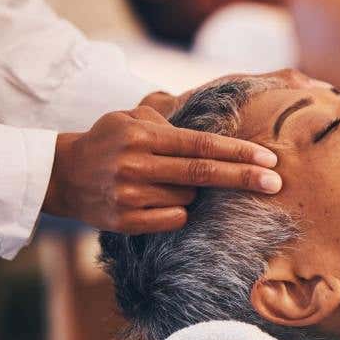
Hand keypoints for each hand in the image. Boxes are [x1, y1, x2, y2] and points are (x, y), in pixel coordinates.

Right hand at [43, 105, 280, 233]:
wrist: (62, 176)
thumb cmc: (110, 141)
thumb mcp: (132, 118)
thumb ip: (170, 117)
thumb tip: (216, 118)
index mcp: (143, 136)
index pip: (201, 145)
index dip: (238, 153)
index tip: (268, 159)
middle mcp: (136, 165)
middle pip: (204, 174)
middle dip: (244, 178)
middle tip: (276, 183)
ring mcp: (130, 196)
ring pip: (189, 197)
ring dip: (194, 191)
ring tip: (166, 180)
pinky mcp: (126, 222)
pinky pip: (174, 219)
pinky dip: (178, 211)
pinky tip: (160, 200)